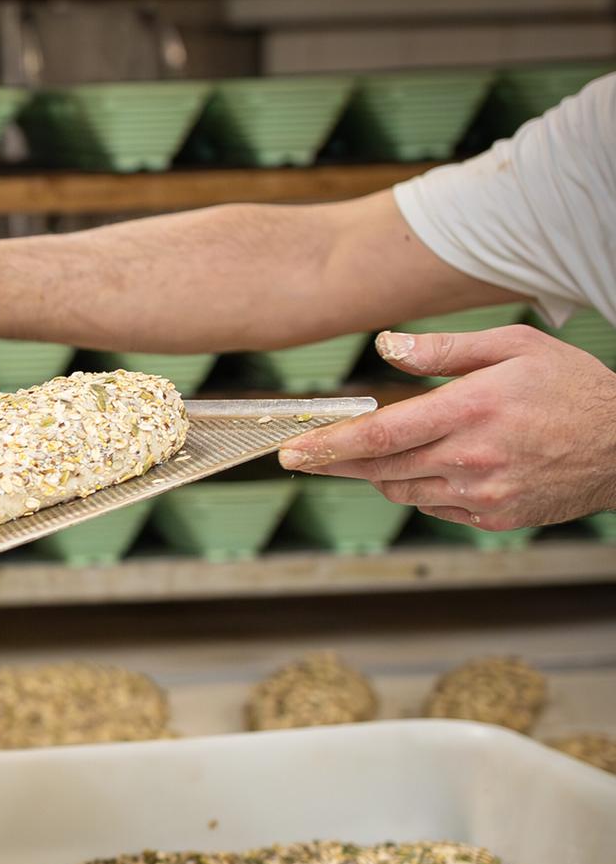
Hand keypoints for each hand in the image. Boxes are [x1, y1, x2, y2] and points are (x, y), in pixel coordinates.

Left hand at [279, 325, 615, 527]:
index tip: (292, 451)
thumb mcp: (513, 347)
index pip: (380, 435)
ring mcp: (483, 493)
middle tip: (300, 457)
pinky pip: (434, 506)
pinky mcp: (493, 516)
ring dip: (375, 475)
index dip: (329, 445)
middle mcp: (472, 457)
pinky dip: (418, 488)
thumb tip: (385, 347)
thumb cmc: (571, 387)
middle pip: (378, 469)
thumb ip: (443, 350)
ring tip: (364, 457)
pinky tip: (425, 468)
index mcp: (471, 410)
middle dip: (333, 463)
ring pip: (401, 490)